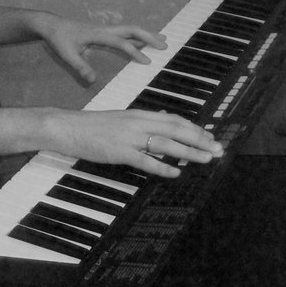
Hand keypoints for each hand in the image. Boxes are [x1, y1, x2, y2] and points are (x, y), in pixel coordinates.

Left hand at [34, 15, 166, 84]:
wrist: (51, 25)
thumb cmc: (59, 39)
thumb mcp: (66, 55)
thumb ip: (80, 67)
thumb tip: (93, 80)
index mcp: (97, 34)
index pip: (120, 43)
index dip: (134, 52)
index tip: (147, 62)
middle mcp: (104, 30)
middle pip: (131, 30)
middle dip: (149, 37)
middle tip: (165, 46)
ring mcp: (105, 30)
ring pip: (130, 30)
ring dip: (146, 35)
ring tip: (163, 40)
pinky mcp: (103, 32)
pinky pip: (124, 34)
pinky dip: (137, 37)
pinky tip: (144, 43)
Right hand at [53, 108, 223, 179]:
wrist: (66, 127)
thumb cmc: (93, 125)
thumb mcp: (122, 118)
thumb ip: (144, 120)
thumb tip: (165, 118)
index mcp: (139, 113)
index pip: (175, 119)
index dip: (196, 128)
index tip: (211, 136)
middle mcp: (138, 122)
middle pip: (177, 129)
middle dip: (200, 139)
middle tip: (218, 149)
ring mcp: (128, 137)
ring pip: (166, 143)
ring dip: (189, 152)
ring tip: (206, 159)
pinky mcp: (118, 151)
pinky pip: (145, 160)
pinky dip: (162, 166)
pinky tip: (176, 172)